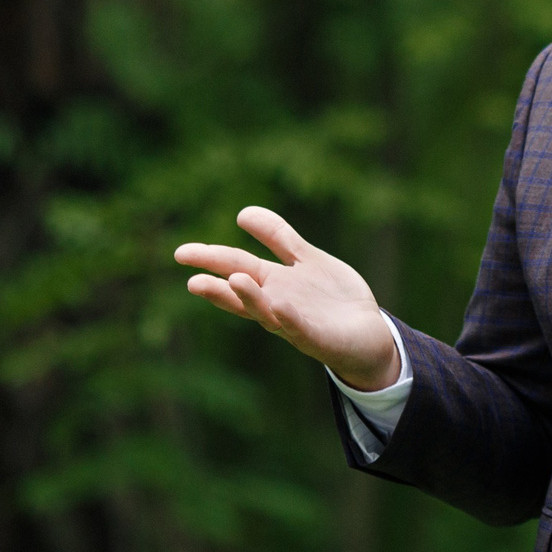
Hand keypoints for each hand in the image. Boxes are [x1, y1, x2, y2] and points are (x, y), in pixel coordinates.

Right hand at [174, 207, 400, 388]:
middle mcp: (277, 304)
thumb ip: (278, 237)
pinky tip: (280, 306)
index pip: (236, 268)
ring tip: (235, 280)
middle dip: (216, 285)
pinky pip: (301, 329)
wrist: (370, 336)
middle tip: (190, 279)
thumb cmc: (332, 300)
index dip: (210, 260)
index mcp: (272, 284)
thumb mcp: (305, 259)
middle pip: (242, 292)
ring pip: (266, 312)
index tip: (181, 253)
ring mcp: (295, 323)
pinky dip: (289, 318)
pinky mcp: (318, 338)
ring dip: (250, 297)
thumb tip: (242, 212)